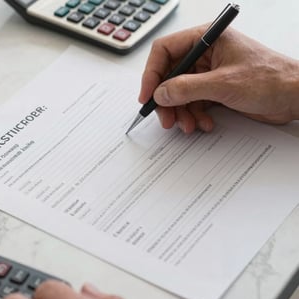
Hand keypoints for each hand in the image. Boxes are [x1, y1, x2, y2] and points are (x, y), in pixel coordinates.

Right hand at [139, 25, 298, 132]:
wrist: (294, 97)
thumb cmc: (271, 79)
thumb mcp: (224, 84)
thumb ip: (188, 88)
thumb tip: (161, 93)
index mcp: (207, 39)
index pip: (166, 50)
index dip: (152, 74)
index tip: (147, 96)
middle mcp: (206, 55)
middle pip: (170, 76)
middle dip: (167, 100)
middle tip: (166, 119)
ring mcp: (209, 74)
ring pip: (180, 93)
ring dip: (181, 112)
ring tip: (189, 126)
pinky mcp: (214, 90)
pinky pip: (193, 103)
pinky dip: (195, 116)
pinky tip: (204, 124)